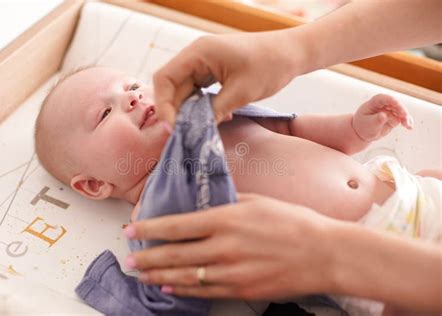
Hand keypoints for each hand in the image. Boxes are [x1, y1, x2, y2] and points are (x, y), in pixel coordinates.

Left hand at [123, 193, 338, 299]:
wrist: (323, 253)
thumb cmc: (293, 221)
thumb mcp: (257, 201)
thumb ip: (226, 203)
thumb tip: (203, 206)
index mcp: (226, 219)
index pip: (176, 225)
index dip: (149, 229)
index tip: (131, 230)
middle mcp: (223, 247)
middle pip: (174, 254)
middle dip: (147, 257)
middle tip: (130, 258)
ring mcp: (231, 272)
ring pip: (184, 277)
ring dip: (159, 276)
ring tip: (142, 274)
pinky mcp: (241, 290)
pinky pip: (204, 292)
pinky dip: (183, 290)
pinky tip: (170, 288)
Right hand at [153, 30, 308, 124]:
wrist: (291, 54)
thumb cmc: (269, 66)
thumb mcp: (241, 92)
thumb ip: (214, 111)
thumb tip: (194, 129)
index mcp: (198, 53)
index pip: (165, 79)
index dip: (163, 105)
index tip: (172, 128)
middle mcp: (196, 55)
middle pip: (171, 86)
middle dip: (175, 111)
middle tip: (181, 135)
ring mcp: (203, 63)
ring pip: (184, 91)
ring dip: (188, 111)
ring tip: (196, 130)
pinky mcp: (212, 71)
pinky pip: (197, 91)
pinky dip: (200, 106)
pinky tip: (213, 118)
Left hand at [352, 94, 412, 141]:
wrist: (364, 132)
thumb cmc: (363, 126)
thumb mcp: (368, 124)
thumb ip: (376, 120)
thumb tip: (384, 115)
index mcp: (373, 103)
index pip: (382, 98)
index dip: (390, 99)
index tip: (396, 103)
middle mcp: (384, 105)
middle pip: (394, 104)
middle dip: (401, 109)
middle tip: (404, 116)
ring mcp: (390, 111)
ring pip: (400, 111)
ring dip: (405, 117)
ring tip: (407, 125)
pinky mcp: (395, 118)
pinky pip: (403, 118)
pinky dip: (407, 122)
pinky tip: (409, 127)